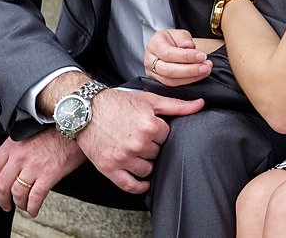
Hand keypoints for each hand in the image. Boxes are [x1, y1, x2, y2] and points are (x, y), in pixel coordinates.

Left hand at [0, 127, 85, 217]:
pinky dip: (32, 207)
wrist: (76, 126)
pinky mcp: (48, 175)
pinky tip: (34, 210)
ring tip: (23, 206)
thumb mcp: (30, 131)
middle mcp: (20, 156)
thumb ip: (19, 146)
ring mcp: (33, 166)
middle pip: (2, 184)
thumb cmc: (57, 128)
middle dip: (2, 199)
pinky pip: (35, 197)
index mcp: (14, 145)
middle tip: (5, 204)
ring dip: (19, 204)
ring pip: (17, 193)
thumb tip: (14, 162)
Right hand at [76, 89, 203, 193]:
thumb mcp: (149, 100)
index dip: (159, 132)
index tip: (150, 127)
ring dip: (145, 162)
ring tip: (136, 151)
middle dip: (152, 147)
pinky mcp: (109, 168)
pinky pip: (131, 186)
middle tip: (140, 137)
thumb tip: (201, 105)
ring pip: (147, 169)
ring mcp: (123, 158)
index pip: (167, 137)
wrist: (84, 109)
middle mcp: (138, 144)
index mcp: (150, 126)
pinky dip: (140, 185)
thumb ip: (177, 106)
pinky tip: (143, 181)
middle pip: (157, 153)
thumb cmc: (118, 102)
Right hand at [144, 29, 212, 86]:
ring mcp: (152, 73)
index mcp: (154, 44)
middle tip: (206, 67)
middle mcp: (150, 60)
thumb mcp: (179, 33)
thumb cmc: (171, 39)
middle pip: (168, 71)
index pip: (169, 54)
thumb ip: (183, 39)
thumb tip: (189, 47)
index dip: (186, 57)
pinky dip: (187, 82)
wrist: (164, 46)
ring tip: (205, 71)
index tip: (202, 56)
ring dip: (191, 78)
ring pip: (170, 81)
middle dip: (190, 70)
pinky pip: (172, 86)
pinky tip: (197, 77)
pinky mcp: (158, 82)